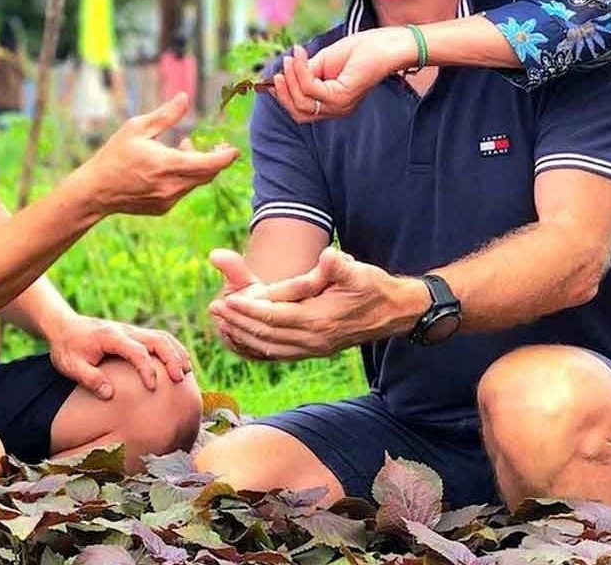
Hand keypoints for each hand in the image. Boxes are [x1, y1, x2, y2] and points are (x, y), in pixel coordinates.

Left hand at [46, 314, 191, 400]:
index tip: (152, 387)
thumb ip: (90, 379)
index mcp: (111, 337)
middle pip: (157, 340)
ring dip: (177, 353)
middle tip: (180, 379)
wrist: (64, 326)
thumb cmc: (67, 348)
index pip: (136, 351)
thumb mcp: (70, 366)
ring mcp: (132, 331)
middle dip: (171, 358)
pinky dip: (173, 349)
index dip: (147, 369)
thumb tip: (110, 394)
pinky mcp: (135, 334)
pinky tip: (181, 363)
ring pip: (162, 337)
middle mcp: (126, 331)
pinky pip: (160, 338)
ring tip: (186, 372)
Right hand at [68, 94, 237, 217]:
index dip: (225, 157)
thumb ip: (165, 115)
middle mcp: (172, 186)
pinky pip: (183, 191)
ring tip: (184, 147)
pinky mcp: (163, 207)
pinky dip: (184, 177)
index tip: (235, 149)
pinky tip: (172, 165)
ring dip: (197, 166)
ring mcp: (168, 200)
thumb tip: (184, 97)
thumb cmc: (115, 155)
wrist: (96, 191)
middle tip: (219, 145)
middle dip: (215, 159)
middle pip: (207, 174)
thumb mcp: (137, 128)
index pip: (208, 164)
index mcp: (167, 164)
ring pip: (195, 182)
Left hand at [208, 248, 424, 360]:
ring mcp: (314, 348)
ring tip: (223, 323)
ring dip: (244, 335)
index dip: (248, 309)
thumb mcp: (359, 271)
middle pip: (266, 334)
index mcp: (320, 320)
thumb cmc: (374, 287)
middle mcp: (314, 339)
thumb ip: (339, 267)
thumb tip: (329, 257)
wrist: (395, 312)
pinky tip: (248, 339)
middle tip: (214, 309)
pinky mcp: (315, 350)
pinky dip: (259, 346)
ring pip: (270, 346)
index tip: (227, 299)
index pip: (274, 316)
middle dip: (238, 323)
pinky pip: (280, 353)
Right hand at [274, 29, 414, 124]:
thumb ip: (306, 73)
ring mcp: (341, 106)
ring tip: (291, 58)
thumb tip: (284, 76)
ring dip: (291, 78)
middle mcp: (337, 110)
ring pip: (303, 102)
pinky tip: (299, 56)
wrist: (386, 44)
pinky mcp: (343, 97)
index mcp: (334, 105)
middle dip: (284, 91)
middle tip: (280, 68)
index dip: (284, 97)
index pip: (301, 111)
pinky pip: (311, 88)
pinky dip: (301, 71)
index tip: (274, 77)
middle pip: (299, 112)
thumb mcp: (324, 62)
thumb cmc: (360, 50)